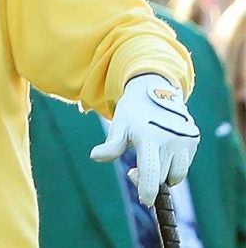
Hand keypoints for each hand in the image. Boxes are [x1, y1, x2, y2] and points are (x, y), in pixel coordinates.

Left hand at [89, 73, 199, 205]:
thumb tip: (95, 156)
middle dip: (148, 179)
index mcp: (149, 137)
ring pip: (176, 174)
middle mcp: (171, 139)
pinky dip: (174, 163)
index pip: (151, 172)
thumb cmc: (133, 111)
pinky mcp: (194, 139)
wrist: (155, 87)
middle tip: (134, 170)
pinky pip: (184, 164)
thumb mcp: (119, 125)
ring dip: (164, 173)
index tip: (145, 201)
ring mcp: (185, 140)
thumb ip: (111, 144)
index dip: (147, 190)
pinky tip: (163, 149)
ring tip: (150, 158)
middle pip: (162, 176)